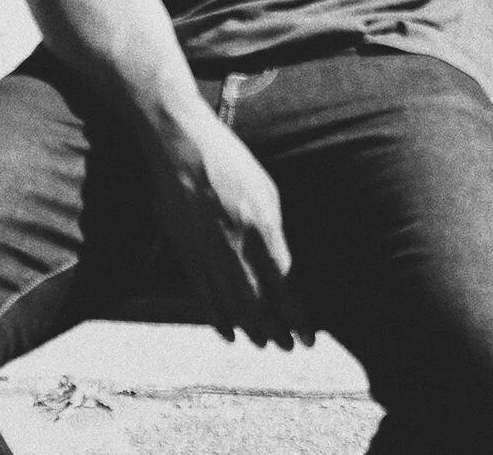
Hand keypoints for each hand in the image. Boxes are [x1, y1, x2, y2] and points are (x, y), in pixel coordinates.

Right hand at [145, 112, 313, 350]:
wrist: (181, 144)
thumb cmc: (231, 161)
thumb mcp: (266, 190)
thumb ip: (274, 232)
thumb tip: (285, 270)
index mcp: (260, 225)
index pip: (284, 284)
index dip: (298, 315)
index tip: (310, 335)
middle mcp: (234, 243)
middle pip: (258, 301)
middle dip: (277, 329)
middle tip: (289, 348)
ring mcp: (206, 249)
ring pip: (230, 302)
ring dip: (250, 329)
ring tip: (265, 345)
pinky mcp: (184, 250)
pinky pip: (202, 293)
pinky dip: (217, 317)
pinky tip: (229, 333)